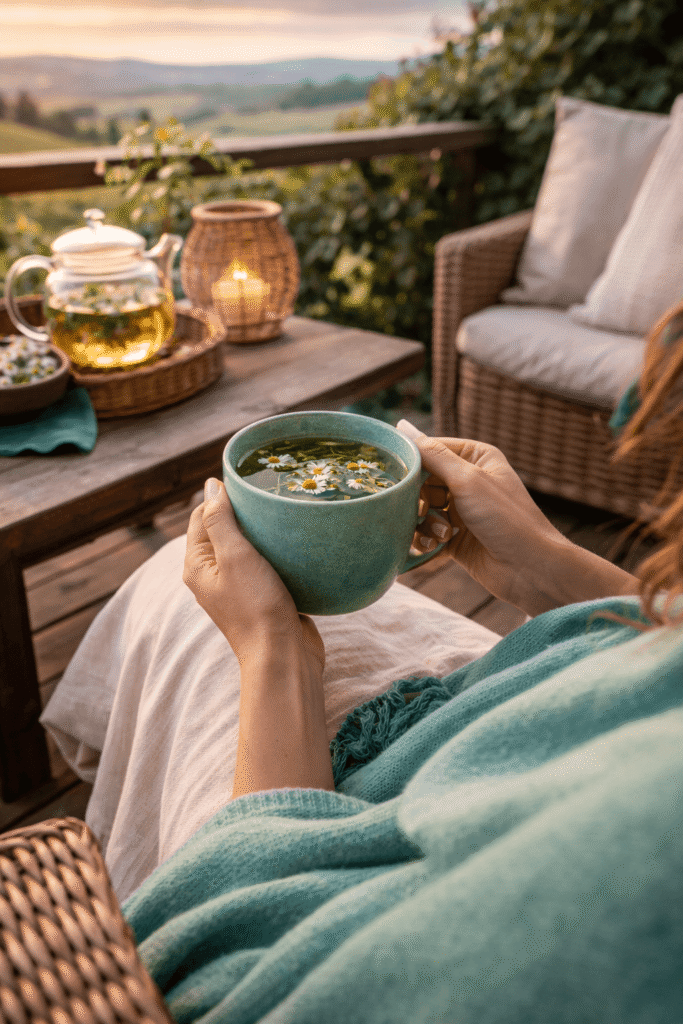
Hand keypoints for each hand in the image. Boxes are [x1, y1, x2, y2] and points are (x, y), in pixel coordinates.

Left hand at [183, 478, 324, 671]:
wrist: (283, 655)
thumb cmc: (255, 605)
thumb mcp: (234, 556)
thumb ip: (220, 520)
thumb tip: (211, 485)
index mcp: (197, 565)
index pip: (202, 516)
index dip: (222, 496)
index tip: (251, 483)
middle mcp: (214, 575)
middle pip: (225, 529)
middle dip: (246, 512)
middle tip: (272, 494)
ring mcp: (239, 586)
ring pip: (249, 546)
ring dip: (265, 531)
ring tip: (285, 513)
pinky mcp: (264, 595)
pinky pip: (267, 563)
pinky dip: (278, 551)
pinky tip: (295, 541)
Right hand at [408, 435, 568, 610]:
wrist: (529, 568)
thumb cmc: (506, 518)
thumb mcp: (468, 480)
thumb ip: (433, 456)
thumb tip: (402, 428)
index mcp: (475, 458)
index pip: (430, 449)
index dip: (412, 462)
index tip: (398, 477)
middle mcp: (467, 481)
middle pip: (421, 482)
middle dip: (418, 498)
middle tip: (424, 511)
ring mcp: (460, 510)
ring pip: (421, 509)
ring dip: (425, 522)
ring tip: (442, 533)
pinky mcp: (454, 537)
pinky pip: (426, 533)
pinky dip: (426, 540)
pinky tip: (435, 547)